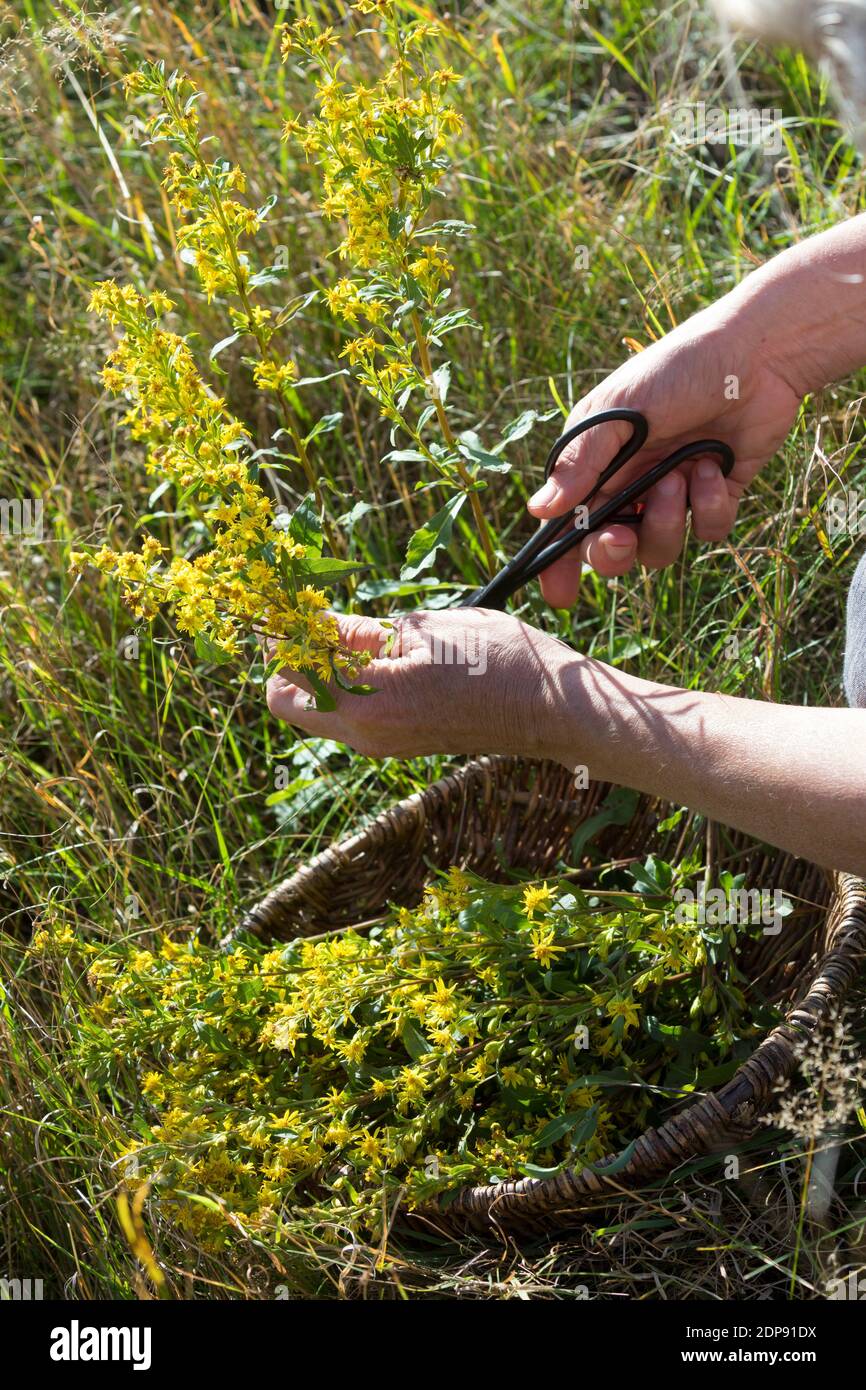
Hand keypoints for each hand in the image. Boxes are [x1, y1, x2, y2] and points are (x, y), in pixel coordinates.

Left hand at [266, 607, 578, 763]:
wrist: (551, 709)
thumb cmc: (500, 662)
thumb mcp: (427, 630)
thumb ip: (362, 631)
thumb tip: (315, 621)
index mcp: (367, 704)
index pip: (287, 671)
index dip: (282, 630)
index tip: (287, 598)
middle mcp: (364, 735)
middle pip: (287, 699)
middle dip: (290, 656)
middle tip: (314, 615)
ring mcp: (380, 743)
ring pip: (317, 706)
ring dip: (319, 666)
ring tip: (351, 626)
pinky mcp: (396, 742)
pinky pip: (347, 711)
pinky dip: (345, 680)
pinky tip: (375, 648)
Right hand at [528, 303, 801, 606]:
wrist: (756, 354)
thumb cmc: (677, 370)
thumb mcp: (619, 412)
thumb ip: (581, 464)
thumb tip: (539, 510)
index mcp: (595, 464)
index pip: (567, 526)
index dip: (559, 564)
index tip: (561, 594)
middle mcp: (630, 484)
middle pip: (610, 551)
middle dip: (614, 553)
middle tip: (623, 537)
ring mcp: (673, 493)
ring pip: (660, 549)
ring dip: (667, 520)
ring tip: (681, 473)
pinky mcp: (715, 495)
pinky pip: (706, 530)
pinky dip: (709, 504)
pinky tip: (713, 465)